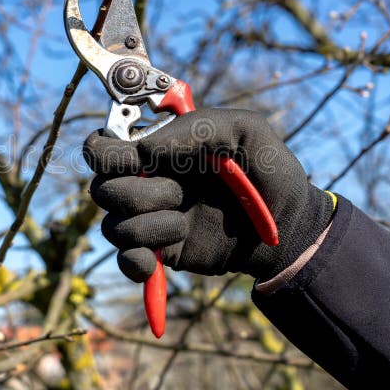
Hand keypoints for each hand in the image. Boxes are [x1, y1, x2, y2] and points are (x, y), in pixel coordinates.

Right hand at [83, 108, 334, 281]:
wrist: (288, 228)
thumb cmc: (268, 173)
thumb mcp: (246, 131)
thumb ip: (199, 127)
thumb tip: (145, 150)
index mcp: (159, 149)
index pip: (102, 148)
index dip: (106, 154)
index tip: (136, 160)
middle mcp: (147, 182)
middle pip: (100, 189)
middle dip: (135, 193)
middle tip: (179, 193)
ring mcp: (152, 219)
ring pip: (112, 226)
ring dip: (148, 227)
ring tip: (183, 225)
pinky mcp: (160, 253)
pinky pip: (125, 260)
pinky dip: (136, 263)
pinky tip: (157, 263)